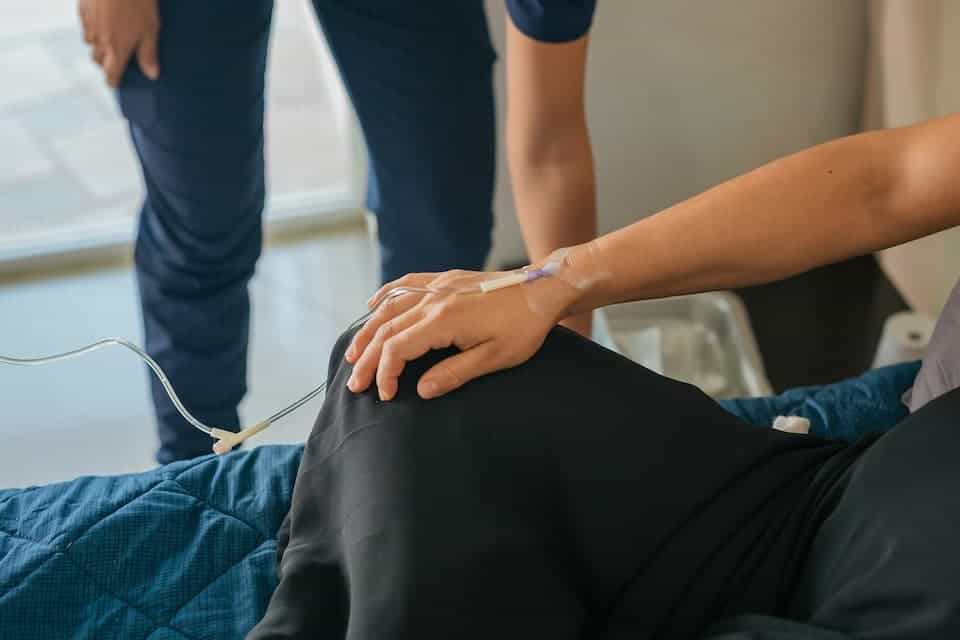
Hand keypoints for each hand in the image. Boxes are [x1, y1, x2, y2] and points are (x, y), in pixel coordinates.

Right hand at [79, 0, 159, 86]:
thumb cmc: (138, 2)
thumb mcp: (150, 29)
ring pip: (90, 44)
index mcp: (117, 48)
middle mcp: (99, 40)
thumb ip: (149, 53)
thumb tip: (151, 75)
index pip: (111, 73)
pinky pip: (85, 27)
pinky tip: (102, 23)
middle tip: (116, 62)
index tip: (115, 84)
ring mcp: (89, 25)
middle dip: (106, 64)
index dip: (113, 81)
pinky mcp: (82, 10)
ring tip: (110, 42)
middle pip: (98, 60)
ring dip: (98, 47)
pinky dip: (92, 30)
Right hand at [345, 269, 579, 400]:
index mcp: (444, 320)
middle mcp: (434, 299)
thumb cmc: (524, 326)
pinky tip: (373, 305)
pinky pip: (405, 284)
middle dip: (367, 358)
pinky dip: (385, 296)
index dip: (385, 373)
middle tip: (355, 383)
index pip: (398, 348)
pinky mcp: (446, 279)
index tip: (385, 394)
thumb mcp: (495, 357)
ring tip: (354, 353)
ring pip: (390, 307)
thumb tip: (422, 390)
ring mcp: (438, 286)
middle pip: (386, 329)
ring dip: (368, 330)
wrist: (543, 288)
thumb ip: (456, 373)